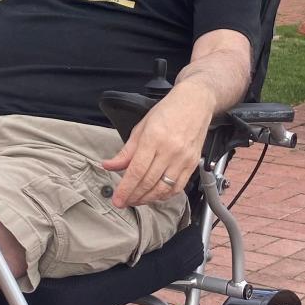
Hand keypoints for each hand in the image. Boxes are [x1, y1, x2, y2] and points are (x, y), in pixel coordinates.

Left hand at [102, 81, 214, 207]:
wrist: (195, 103)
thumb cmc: (167, 111)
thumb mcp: (141, 127)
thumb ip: (126, 151)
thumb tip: (109, 165)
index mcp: (153, 139)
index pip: (136, 171)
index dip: (125, 188)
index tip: (117, 199)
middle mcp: (170, 150)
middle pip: (148, 182)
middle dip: (133, 196)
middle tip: (123, 202)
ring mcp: (183, 159)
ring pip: (163, 188)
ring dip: (148, 199)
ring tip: (136, 200)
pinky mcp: (193, 164)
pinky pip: (178, 187)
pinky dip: (165, 195)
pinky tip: (154, 196)